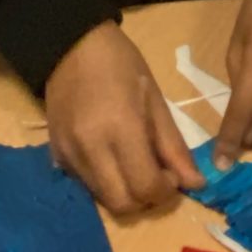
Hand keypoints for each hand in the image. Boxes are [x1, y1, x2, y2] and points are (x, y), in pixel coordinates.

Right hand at [45, 23, 198, 215]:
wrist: (69, 46)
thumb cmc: (121, 65)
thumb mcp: (156, 100)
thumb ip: (174, 146)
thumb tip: (196, 183)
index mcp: (120, 130)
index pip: (146, 187)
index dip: (166, 191)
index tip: (172, 175)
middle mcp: (90, 149)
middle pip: (122, 205)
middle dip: (145, 199)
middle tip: (155, 174)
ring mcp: (69, 154)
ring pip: (102, 199)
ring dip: (125, 192)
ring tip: (133, 164)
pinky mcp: (56, 155)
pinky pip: (85, 185)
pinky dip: (104, 183)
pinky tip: (111, 158)